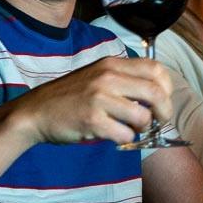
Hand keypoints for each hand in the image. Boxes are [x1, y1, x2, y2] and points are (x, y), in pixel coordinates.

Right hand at [21, 56, 172, 146]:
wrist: (36, 112)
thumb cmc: (71, 96)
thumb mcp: (98, 76)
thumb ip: (125, 79)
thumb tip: (158, 94)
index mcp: (112, 64)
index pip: (156, 69)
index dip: (167, 88)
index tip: (162, 101)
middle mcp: (108, 77)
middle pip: (156, 93)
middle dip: (164, 111)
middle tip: (159, 121)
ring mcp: (99, 98)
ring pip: (143, 116)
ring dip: (143, 127)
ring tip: (132, 128)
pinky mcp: (92, 120)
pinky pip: (125, 134)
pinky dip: (125, 139)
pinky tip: (115, 135)